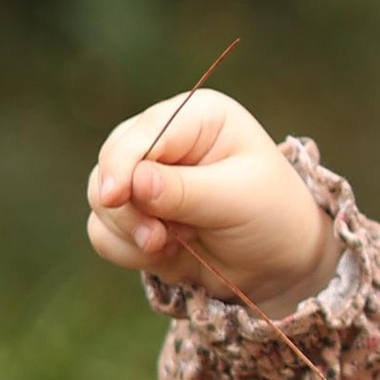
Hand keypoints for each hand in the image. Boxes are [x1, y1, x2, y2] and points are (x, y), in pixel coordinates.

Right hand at [85, 87, 339, 314]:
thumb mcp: (238, 200)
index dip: (122, 164)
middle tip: (159, 240)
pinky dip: (126, 249)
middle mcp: (165, 140)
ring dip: (129, 232)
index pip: (142, 133)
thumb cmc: (272, 216)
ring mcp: (145, 177)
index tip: (117, 197)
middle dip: (127, 208)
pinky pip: (103, 231)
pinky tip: (166, 253)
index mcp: (198, 117)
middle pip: (110, 164)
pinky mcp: (135, 213)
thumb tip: (134, 183)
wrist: (279, 263)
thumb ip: (184, 191)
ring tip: (172, 245)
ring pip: (100, 200)